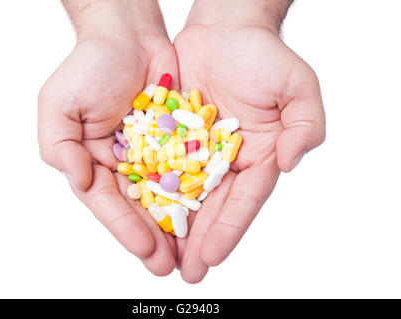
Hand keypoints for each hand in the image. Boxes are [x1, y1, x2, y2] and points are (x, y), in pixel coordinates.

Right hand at [38, 0, 178, 275]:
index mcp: (92, 162)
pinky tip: (206, 214)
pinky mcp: (176, 141)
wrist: (129, 36)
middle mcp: (122, 164)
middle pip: (138, 208)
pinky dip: (194, 193)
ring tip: (189, 254)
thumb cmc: (90, 66)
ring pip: (164, 196)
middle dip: (153, 238)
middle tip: (169, 267)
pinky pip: (186, 170)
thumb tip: (80, 180)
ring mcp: (151, 155)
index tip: (146, 251)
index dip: (125, 229)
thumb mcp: (59, 105)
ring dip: (176, 225)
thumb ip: (59, 146)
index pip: (109, 203)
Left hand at [174, 1, 324, 282]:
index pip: (245, 200)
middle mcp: (227, 160)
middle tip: (187, 274)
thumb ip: (305, 127)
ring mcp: (198, 150)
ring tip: (162, 258)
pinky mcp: (172, 137)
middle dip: (200, 240)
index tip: (213, 256)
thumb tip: (290, 162)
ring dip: (174, 226)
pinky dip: (152, 191)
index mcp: (258, 155)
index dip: (230, 229)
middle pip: (212, 206)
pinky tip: (142, 215)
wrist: (224, 29)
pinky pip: (160, 166)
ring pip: (183, 194)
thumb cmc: (263, 55)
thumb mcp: (298, 87)